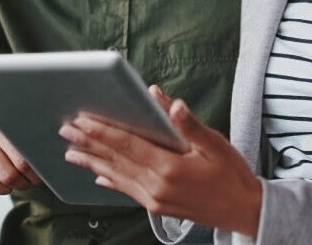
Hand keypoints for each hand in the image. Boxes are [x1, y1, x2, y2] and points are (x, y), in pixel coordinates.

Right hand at [0, 112, 41, 194]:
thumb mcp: (11, 124)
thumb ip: (29, 131)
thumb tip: (55, 148)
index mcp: (6, 120)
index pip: (29, 146)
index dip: (40, 162)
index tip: (45, 168)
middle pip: (20, 164)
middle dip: (31, 177)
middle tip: (35, 179)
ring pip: (6, 176)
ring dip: (19, 185)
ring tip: (23, 183)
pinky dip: (2, 190)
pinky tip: (6, 186)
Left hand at [59, 92, 261, 236]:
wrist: (245, 211)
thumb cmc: (231, 175)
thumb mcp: (215, 144)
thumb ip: (188, 124)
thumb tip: (167, 101)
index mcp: (170, 168)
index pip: (128, 145)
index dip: (103, 131)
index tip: (83, 120)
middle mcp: (157, 186)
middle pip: (116, 160)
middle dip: (89, 143)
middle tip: (66, 130)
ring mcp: (155, 199)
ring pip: (116, 177)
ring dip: (92, 162)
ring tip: (70, 152)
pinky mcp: (157, 206)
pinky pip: (127, 191)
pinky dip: (110, 181)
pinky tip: (97, 176)